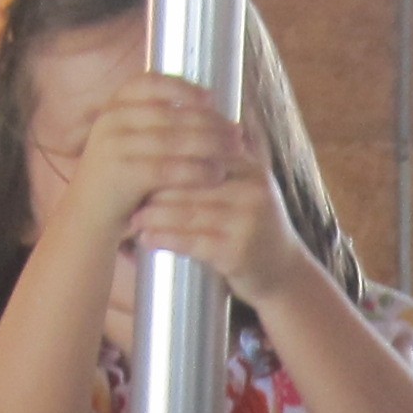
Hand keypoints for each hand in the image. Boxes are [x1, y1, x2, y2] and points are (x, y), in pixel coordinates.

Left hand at [117, 78, 300, 297]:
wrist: (285, 274)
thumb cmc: (253, 228)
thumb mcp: (245, 188)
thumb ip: (220, 165)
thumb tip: (172, 138)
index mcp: (251, 168)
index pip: (204, 152)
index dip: (169, 156)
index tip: (138, 160)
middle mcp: (253, 190)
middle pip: (193, 180)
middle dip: (157, 186)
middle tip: (127, 189)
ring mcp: (248, 221)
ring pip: (190, 211)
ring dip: (155, 214)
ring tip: (132, 216)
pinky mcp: (240, 252)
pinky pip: (194, 241)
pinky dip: (166, 239)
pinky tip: (147, 238)